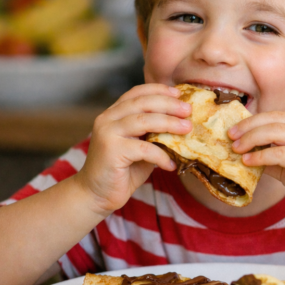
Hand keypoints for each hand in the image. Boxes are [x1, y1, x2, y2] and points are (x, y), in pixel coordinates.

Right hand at [74, 83, 191, 215]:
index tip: (179, 93)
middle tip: (188, 110)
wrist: (96, 194)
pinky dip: (161, 156)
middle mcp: (108, 119)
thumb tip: (183, 124)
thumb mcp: (141, 147)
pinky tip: (171, 164)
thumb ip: (154, 134)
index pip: (136, 93)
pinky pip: (144, 149)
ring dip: (169, 123)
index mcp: (114, 114)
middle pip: (142, 103)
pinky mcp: (111, 151)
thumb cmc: (123, 170)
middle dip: (169, 104)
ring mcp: (108, 133)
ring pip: (144, 121)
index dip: (159, 90)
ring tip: (187, 129)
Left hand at [228, 111, 284, 218]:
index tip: (235, 128)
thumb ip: (272, 156)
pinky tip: (248, 161)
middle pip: (273, 119)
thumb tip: (245, 153)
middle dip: (248, 126)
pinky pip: (278, 153)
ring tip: (236, 148)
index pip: (277, 115)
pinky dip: (260, 156)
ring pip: (275, 131)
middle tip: (231, 135)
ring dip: (251, 138)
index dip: (254, 119)